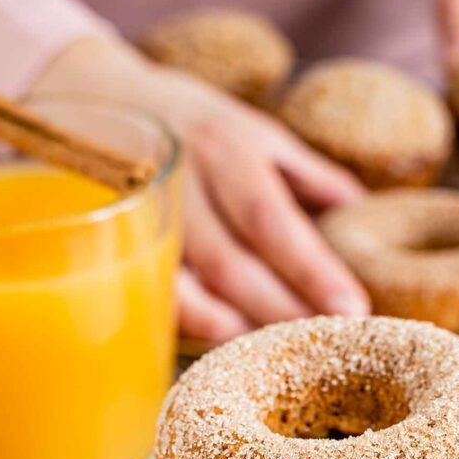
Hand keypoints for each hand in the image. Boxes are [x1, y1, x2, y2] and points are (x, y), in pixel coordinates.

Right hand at [36, 36, 369, 340]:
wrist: (97, 100)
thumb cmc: (194, 125)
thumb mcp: (254, 129)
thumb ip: (308, 173)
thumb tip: (362, 212)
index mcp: (224, 150)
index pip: (271, 220)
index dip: (312, 268)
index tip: (352, 308)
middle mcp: (181, 186)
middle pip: (231, 264)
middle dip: (281, 310)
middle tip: (325, 344)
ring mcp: (141, 223)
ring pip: (190, 290)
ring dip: (236, 330)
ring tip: (281, 357)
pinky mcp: (116, 254)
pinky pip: (156, 300)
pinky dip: (192, 328)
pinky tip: (229, 350)